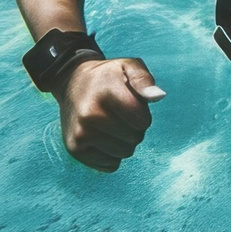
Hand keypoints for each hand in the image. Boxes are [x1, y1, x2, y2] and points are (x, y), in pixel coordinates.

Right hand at [58, 58, 164, 172]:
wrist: (72, 84)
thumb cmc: (107, 77)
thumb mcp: (127, 66)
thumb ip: (144, 79)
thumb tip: (158, 96)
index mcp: (105, 92)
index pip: (142, 120)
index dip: (142, 114)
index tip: (130, 103)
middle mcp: (89, 115)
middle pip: (135, 138)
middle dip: (134, 128)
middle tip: (118, 114)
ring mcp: (80, 134)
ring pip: (124, 153)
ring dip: (124, 142)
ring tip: (110, 124)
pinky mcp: (75, 149)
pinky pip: (111, 165)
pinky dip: (111, 154)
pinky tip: (101, 136)